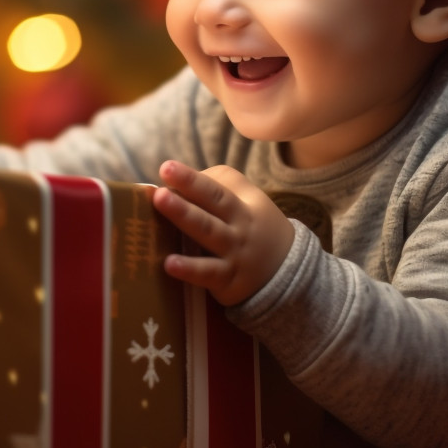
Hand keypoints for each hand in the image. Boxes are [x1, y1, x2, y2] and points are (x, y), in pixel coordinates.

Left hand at [152, 160, 294, 305]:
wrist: (286, 270)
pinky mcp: (228, 279)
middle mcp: (239, 225)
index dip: (191, 178)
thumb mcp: (248, 204)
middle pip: (214, 204)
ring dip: (185, 217)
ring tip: (161, 205)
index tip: (166, 168)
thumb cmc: (253, 229)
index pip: (216, 188)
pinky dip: (189, 269)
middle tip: (161, 189)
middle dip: (189, 190)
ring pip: (208, 233)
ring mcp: (234, 252)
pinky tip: (169, 263)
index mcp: (241, 205)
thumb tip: (174, 185)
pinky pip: (208, 273)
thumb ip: (216, 190)